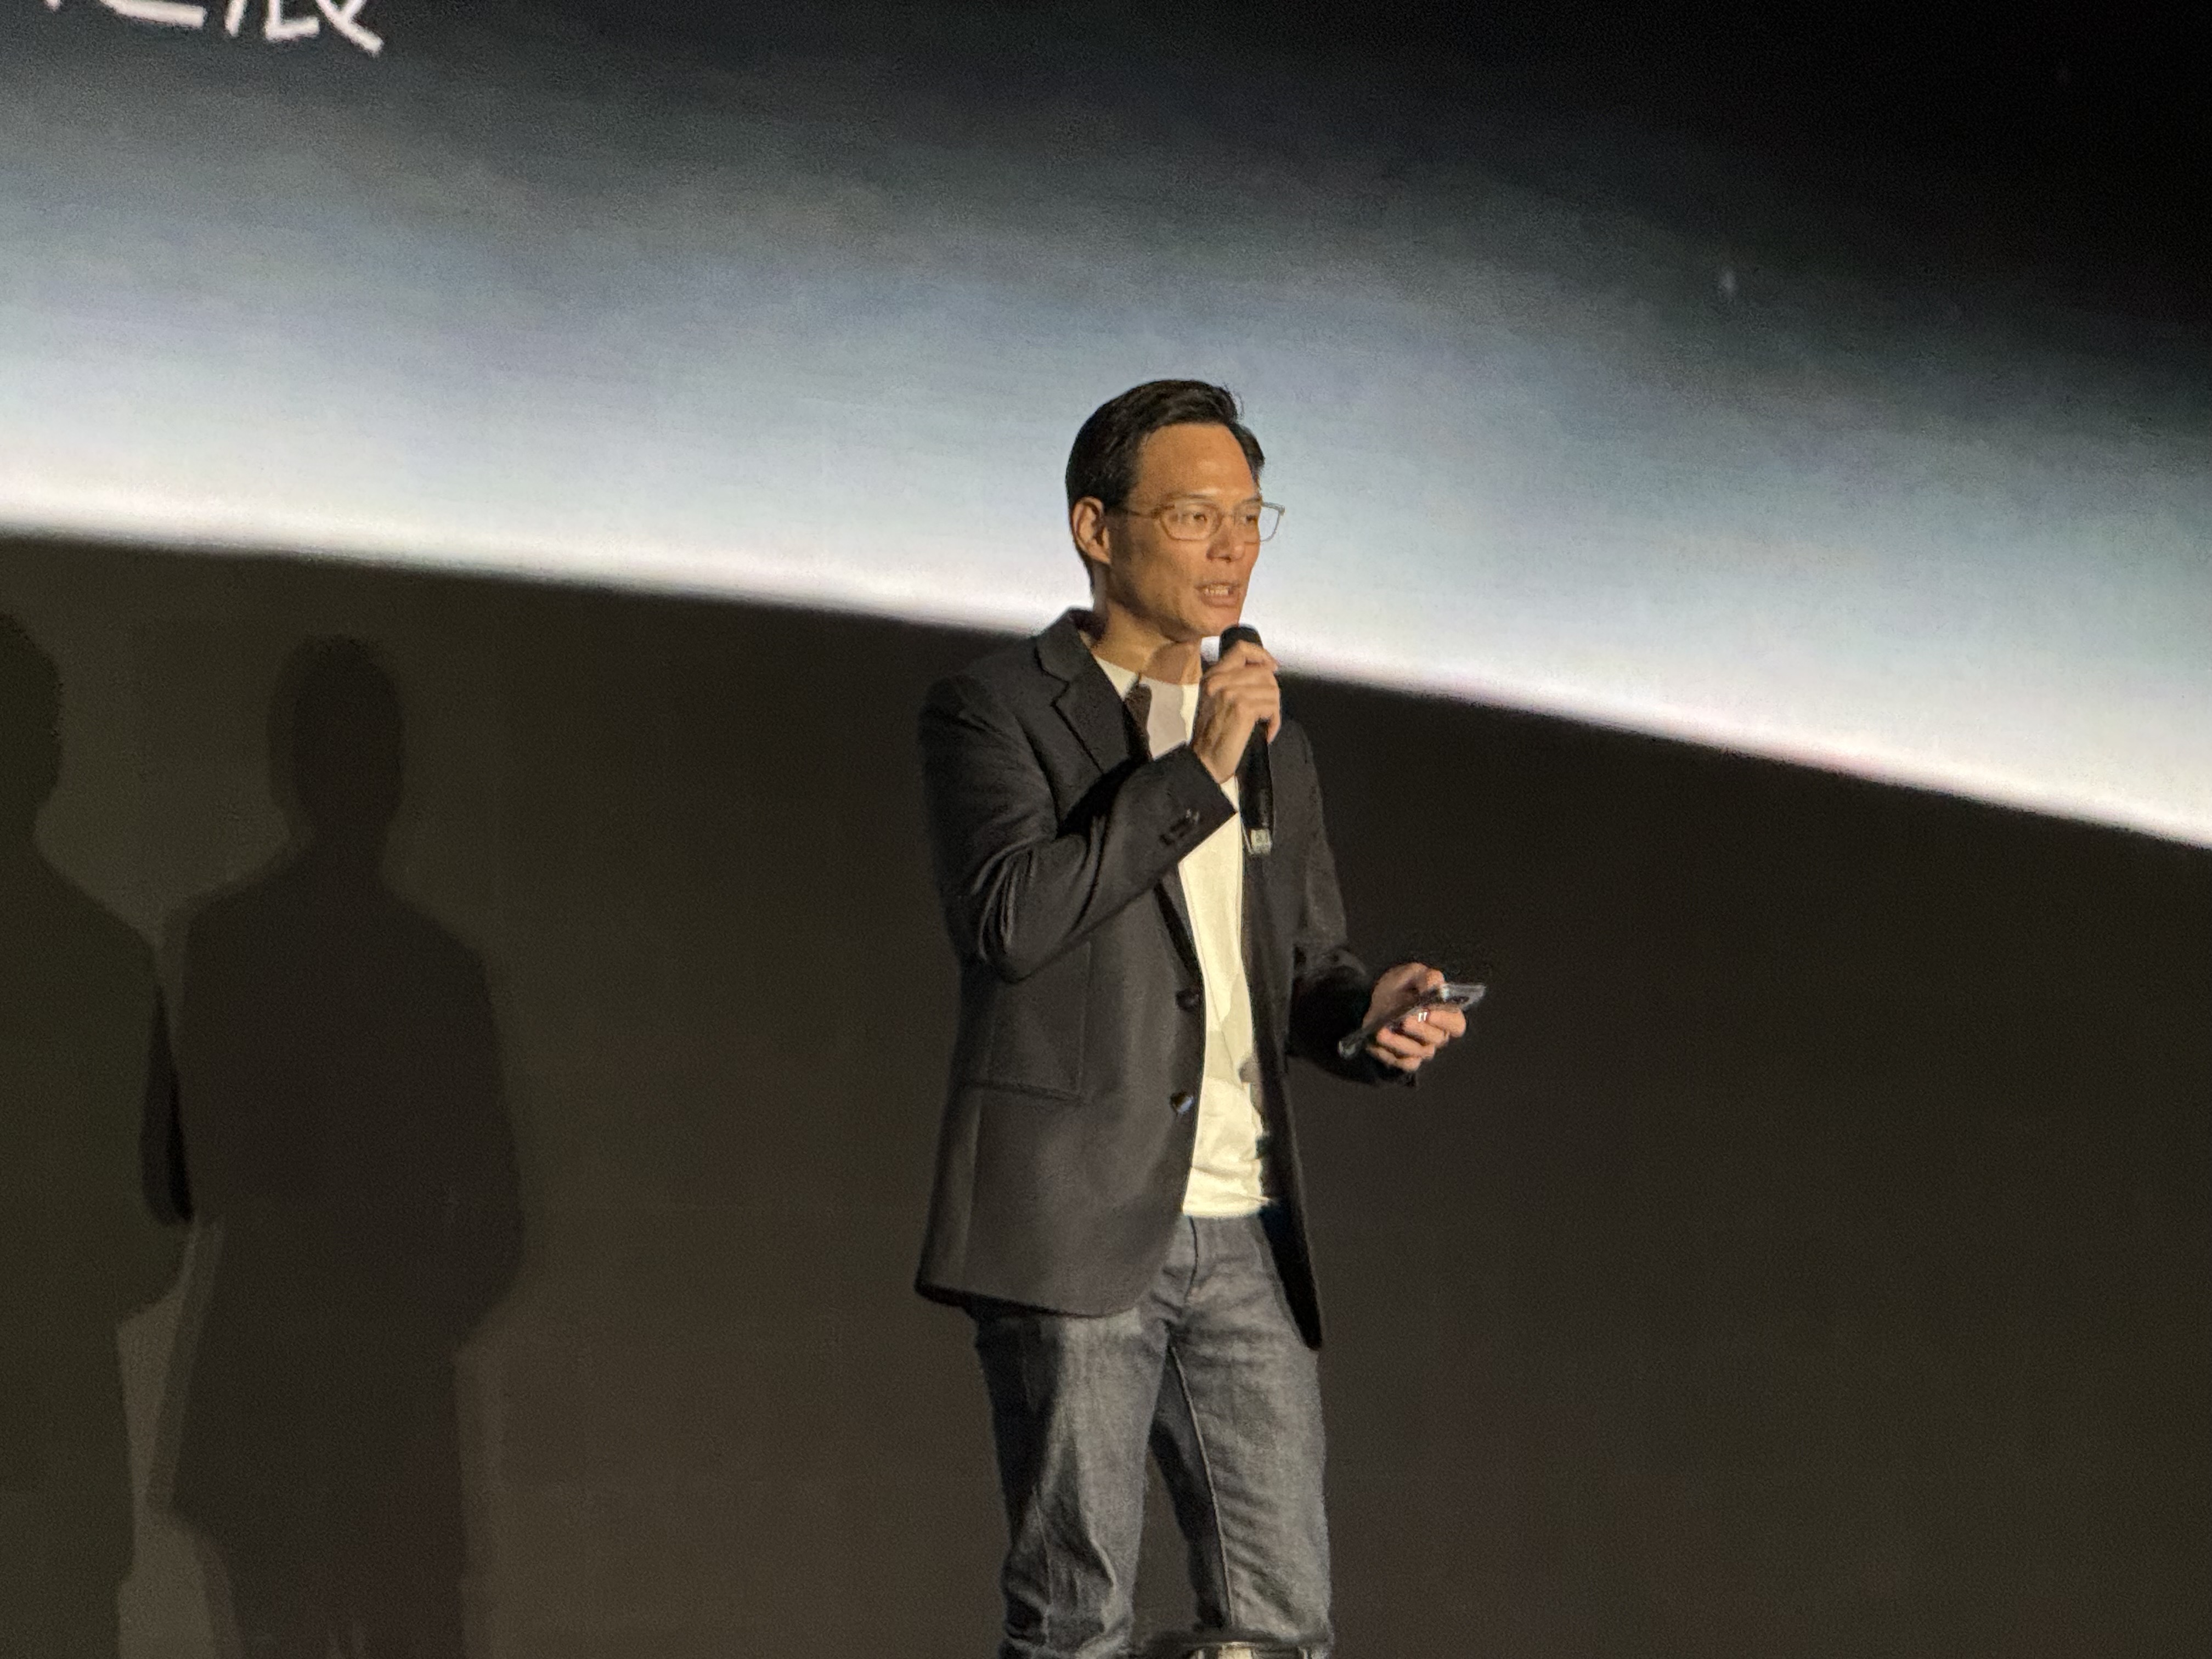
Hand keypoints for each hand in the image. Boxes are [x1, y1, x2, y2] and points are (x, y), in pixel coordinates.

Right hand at [1192, 638, 1280, 783]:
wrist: (1204, 760)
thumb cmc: (1212, 735)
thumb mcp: (1216, 700)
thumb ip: (1233, 683)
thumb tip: (1264, 673)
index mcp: (1212, 676)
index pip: (1241, 649)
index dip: (1262, 655)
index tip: (1272, 667)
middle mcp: (1219, 680)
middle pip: (1263, 671)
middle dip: (1272, 691)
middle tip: (1267, 711)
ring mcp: (1230, 693)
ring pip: (1271, 689)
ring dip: (1273, 709)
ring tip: (1264, 723)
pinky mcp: (1242, 708)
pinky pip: (1272, 706)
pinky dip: (1273, 721)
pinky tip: (1266, 732)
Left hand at [1361, 963, 1465, 1073]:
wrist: (1376, 999)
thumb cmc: (1402, 986)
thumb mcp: (1413, 974)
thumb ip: (1428, 977)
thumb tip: (1434, 987)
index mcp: (1446, 1014)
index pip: (1456, 1024)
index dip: (1445, 1020)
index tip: (1429, 1012)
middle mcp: (1437, 1035)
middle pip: (1436, 1038)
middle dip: (1420, 1029)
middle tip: (1405, 1020)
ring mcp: (1422, 1049)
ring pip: (1418, 1052)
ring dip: (1400, 1042)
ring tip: (1383, 1031)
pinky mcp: (1404, 1058)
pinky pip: (1403, 1063)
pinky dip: (1391, 1053)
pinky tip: (1379, 1041)